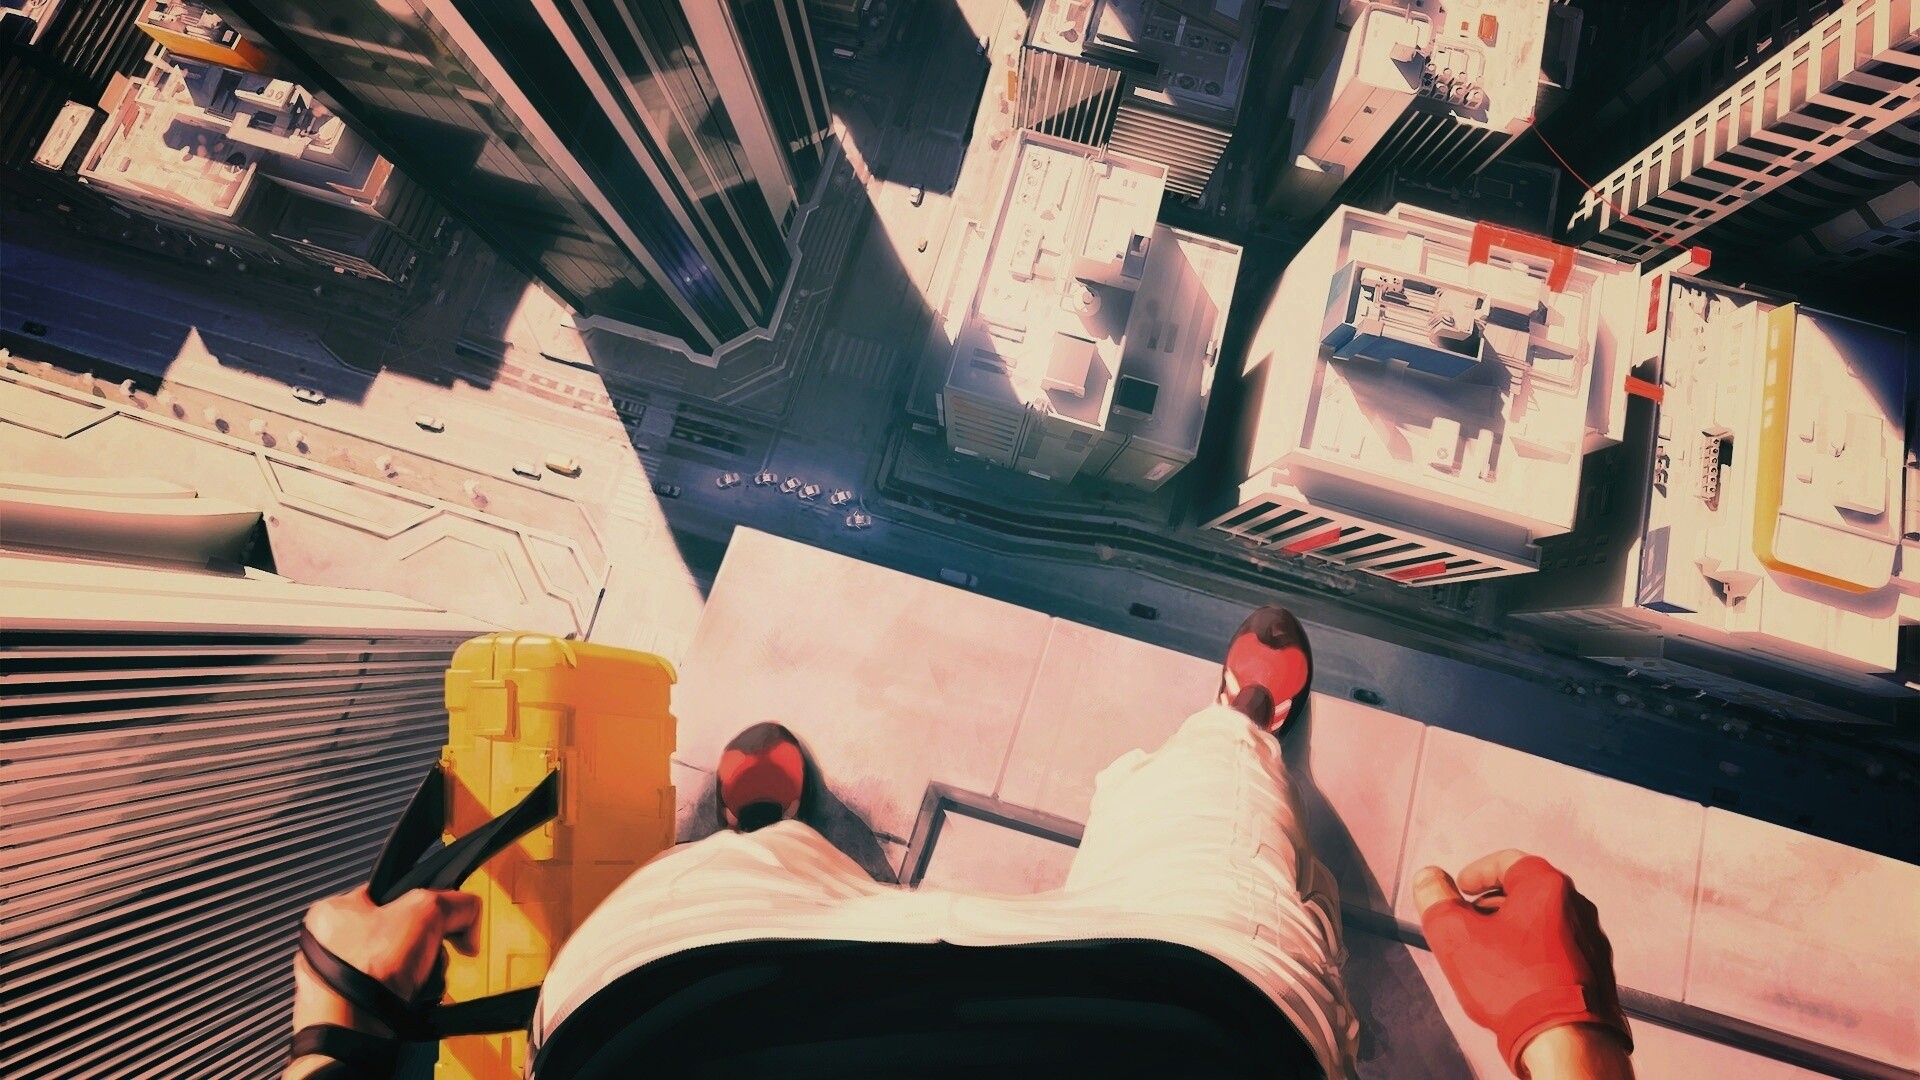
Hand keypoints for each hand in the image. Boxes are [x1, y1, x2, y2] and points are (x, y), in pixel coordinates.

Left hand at [291, 886, 480, 1035]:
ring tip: (416, 982)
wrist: (355, 1033)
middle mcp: (330, 946)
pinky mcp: (354, 1011)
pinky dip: (411, 999)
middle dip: (425, 948)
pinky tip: (409, 1001)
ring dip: (421, 975)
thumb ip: (452, 901)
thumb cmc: (368, 972)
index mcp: (334, 912)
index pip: (390, 896)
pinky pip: (395, 996)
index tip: (439, 921)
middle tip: (427, 954)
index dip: (420, 907)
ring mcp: (340, 982)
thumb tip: (468, 912)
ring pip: (401, 968)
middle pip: (402, 934)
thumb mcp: (425, 911)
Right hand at [1413, 850, 1630, 1077]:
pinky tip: (1516, 978)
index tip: (1460, 887)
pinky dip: (1536, 954)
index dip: (1478, 871)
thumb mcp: (1455, 936)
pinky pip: (1560, 951)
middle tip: (1469, 922)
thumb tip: (1428, 878)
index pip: (1509, 861)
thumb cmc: (1512, 983)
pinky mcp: (1597, 974)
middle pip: (1528, 892)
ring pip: (1545, 923)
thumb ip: (1436, 899)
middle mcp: (1578, 907)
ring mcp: (1592, 942)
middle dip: (1493, 903)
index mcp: (1547, 886)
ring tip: (1489, 953)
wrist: (1566, 1040)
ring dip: (1515, 930)